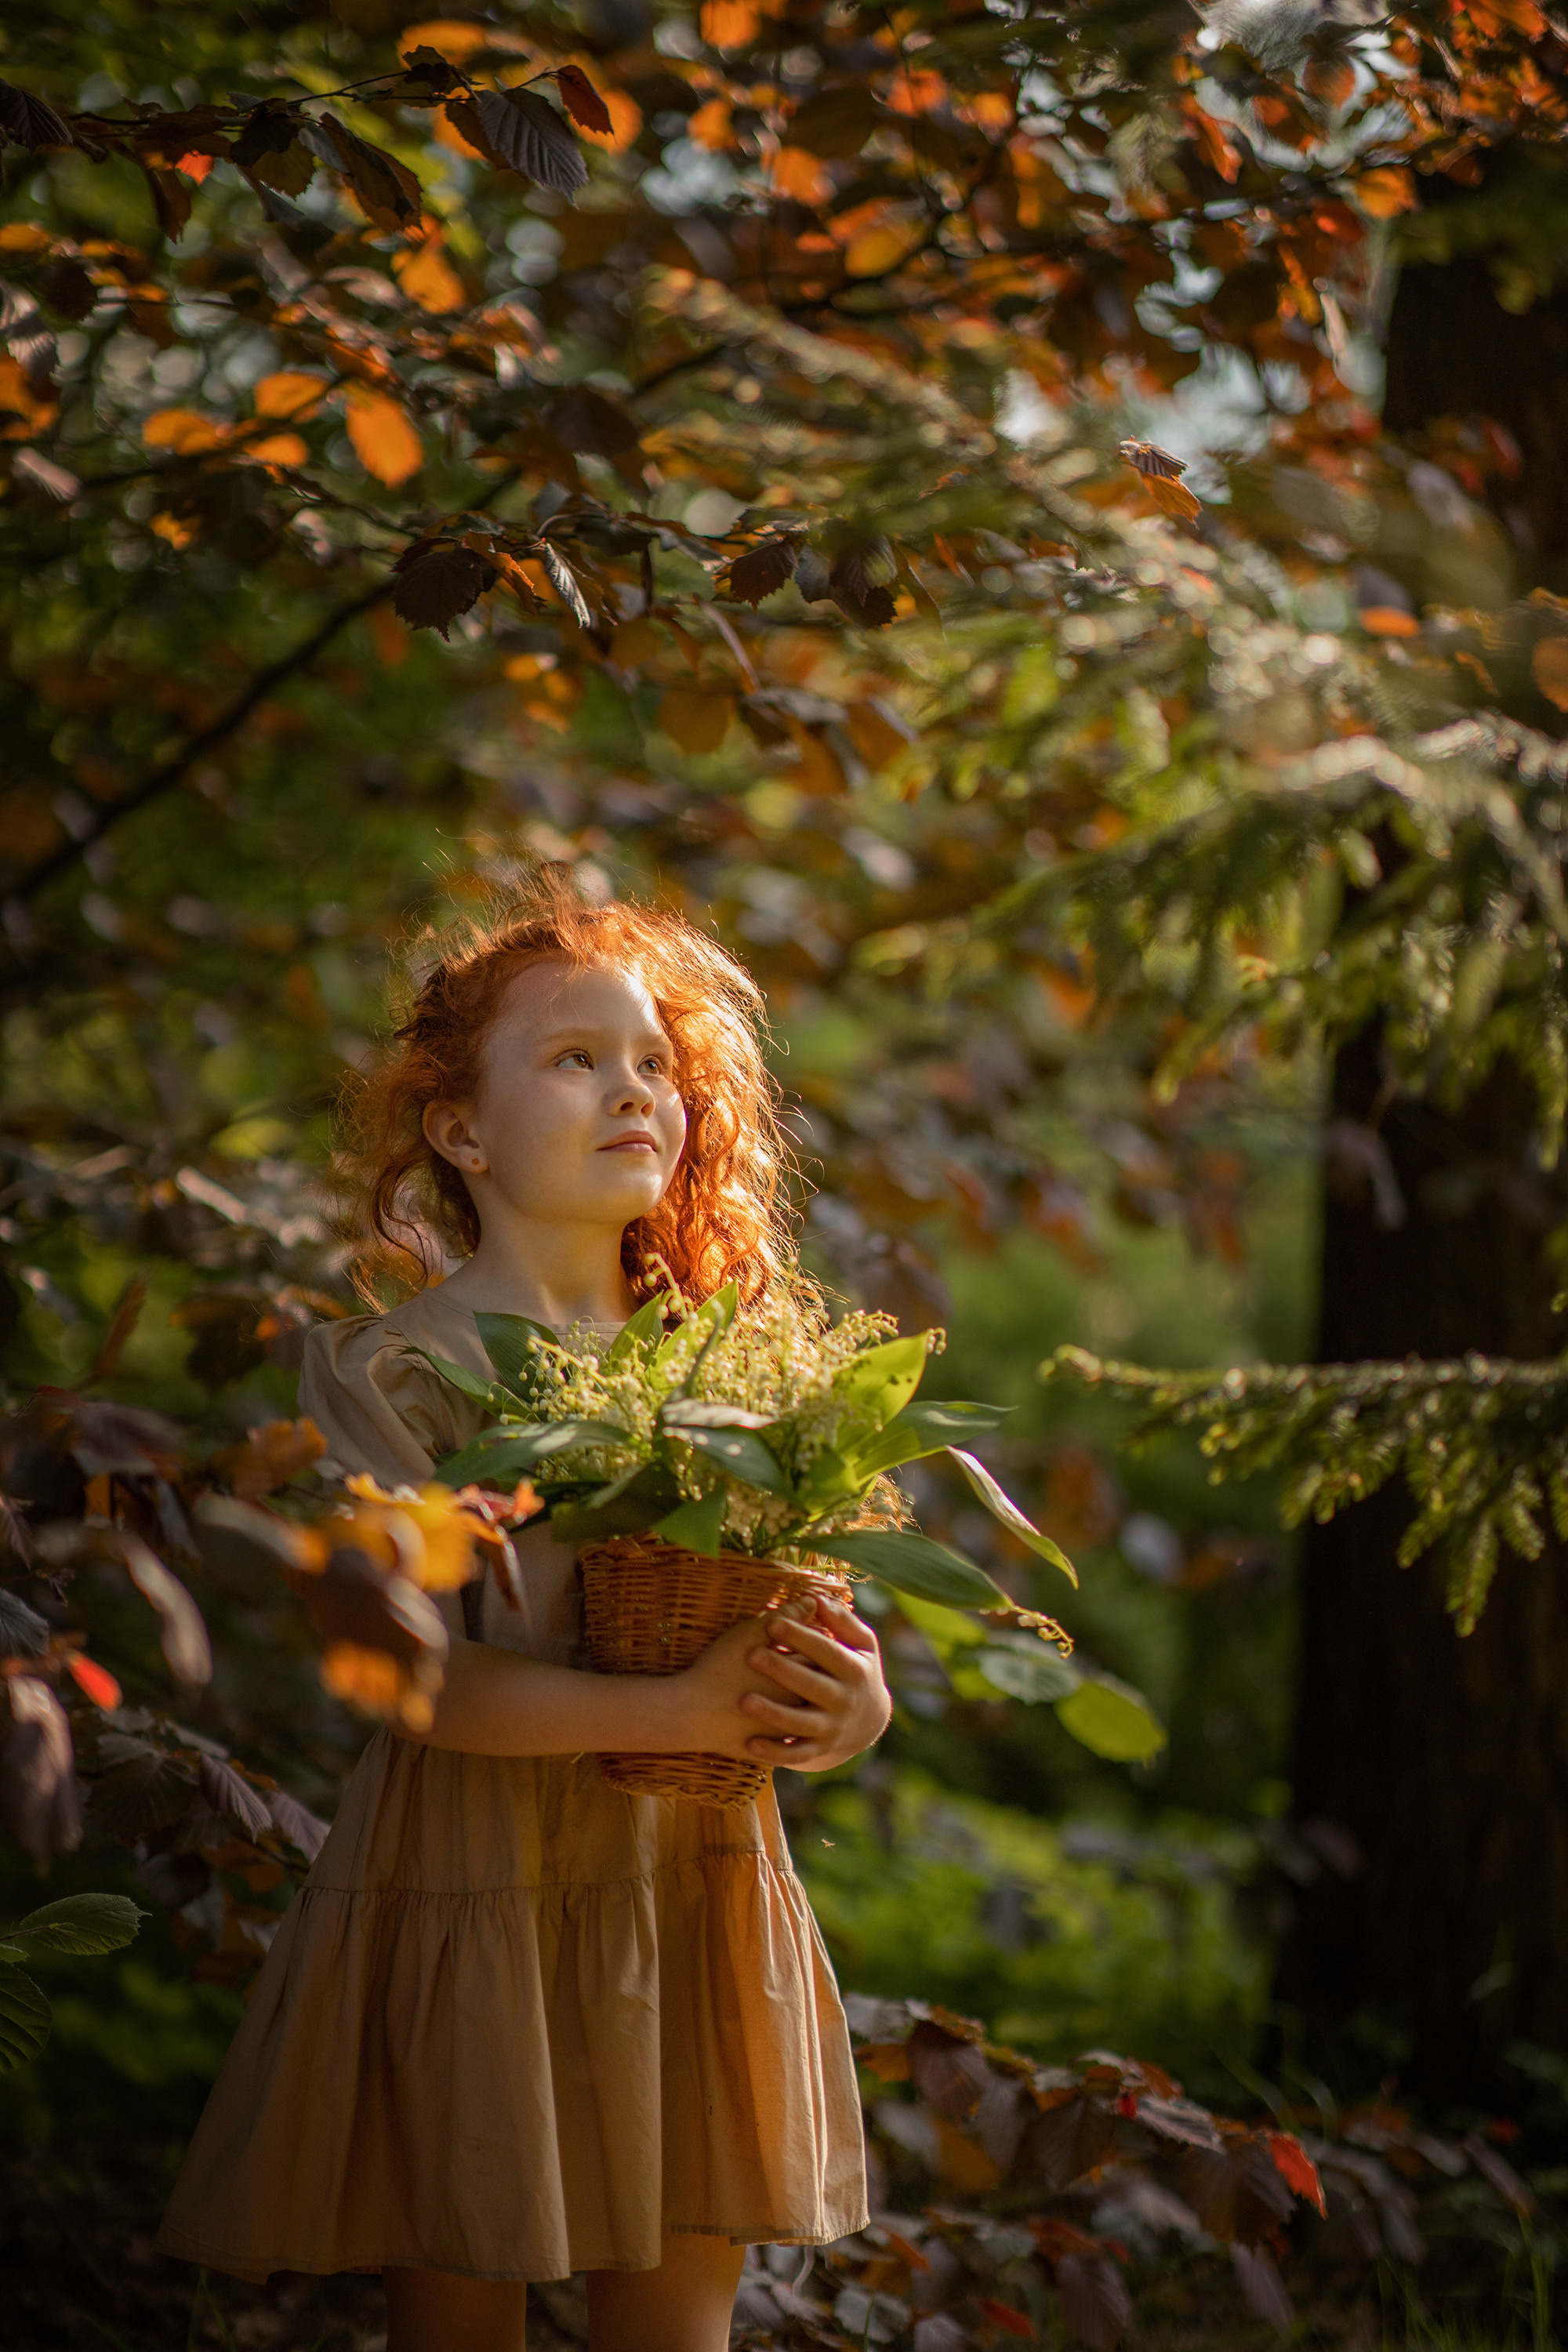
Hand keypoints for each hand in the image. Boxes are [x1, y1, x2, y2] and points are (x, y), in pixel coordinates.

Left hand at [737, 1596, 891, 1772]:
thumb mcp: (861, 1645)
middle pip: (812, 1685)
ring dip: (773, 1714)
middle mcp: (844, 1701)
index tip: (773, 1623)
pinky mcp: (818, 1750)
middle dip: (782, 1670)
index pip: (826, 1651)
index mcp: (853, 1670)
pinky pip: (795, 1755)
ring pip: (800, 1723)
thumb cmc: (855, 1669)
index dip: (801, 1637)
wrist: (869, 1721)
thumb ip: (841, 1620)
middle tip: (751, 1655)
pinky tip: (750, 1745)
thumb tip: (817, 1597)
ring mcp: (831, 1728)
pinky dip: (774, 1753)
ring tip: (744, 1700)